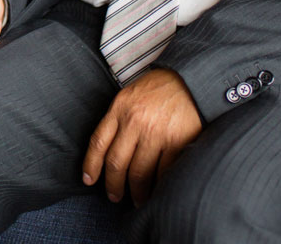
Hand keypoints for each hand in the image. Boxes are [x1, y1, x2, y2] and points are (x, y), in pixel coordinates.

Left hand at [81, 68, 201, 205]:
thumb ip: (119, 118)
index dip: (91, 165)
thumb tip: (107, 150)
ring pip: (139, 172)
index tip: (88, 180)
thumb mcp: (131, 94)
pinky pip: (163, 171)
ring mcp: (156, 133)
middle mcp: (135, 121)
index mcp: (120, 108)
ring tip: (137, 200)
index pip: (98, 142)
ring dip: (137, 192)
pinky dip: (158, 186)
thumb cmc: (160, 87)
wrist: (191, 79)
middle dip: (113, 185)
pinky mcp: (177, 141)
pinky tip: (156, 192)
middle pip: (116, 162)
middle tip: (114, 197)